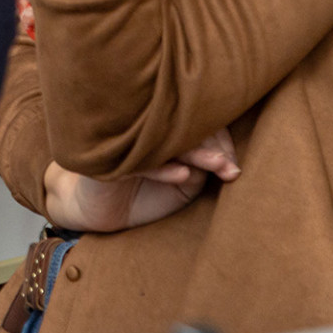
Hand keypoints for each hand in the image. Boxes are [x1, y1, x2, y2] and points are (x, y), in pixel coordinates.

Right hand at [43, 127, 239, 232]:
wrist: (99, 212)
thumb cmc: (143, 195)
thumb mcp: (182, 187)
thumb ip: (201, 169)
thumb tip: (223, 160)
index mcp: (161, 131)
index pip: (195, 121)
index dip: (220, 138)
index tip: (233, 166)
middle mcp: (141, 129)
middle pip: (183, 125)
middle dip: (214, 145)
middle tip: (230, 168)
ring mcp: (123, 142)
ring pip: (166, 139)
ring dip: (196, 152)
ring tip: (218, 166)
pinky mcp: (108, 162)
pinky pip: (140, 162)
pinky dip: (163, 168)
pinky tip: (182, 174)